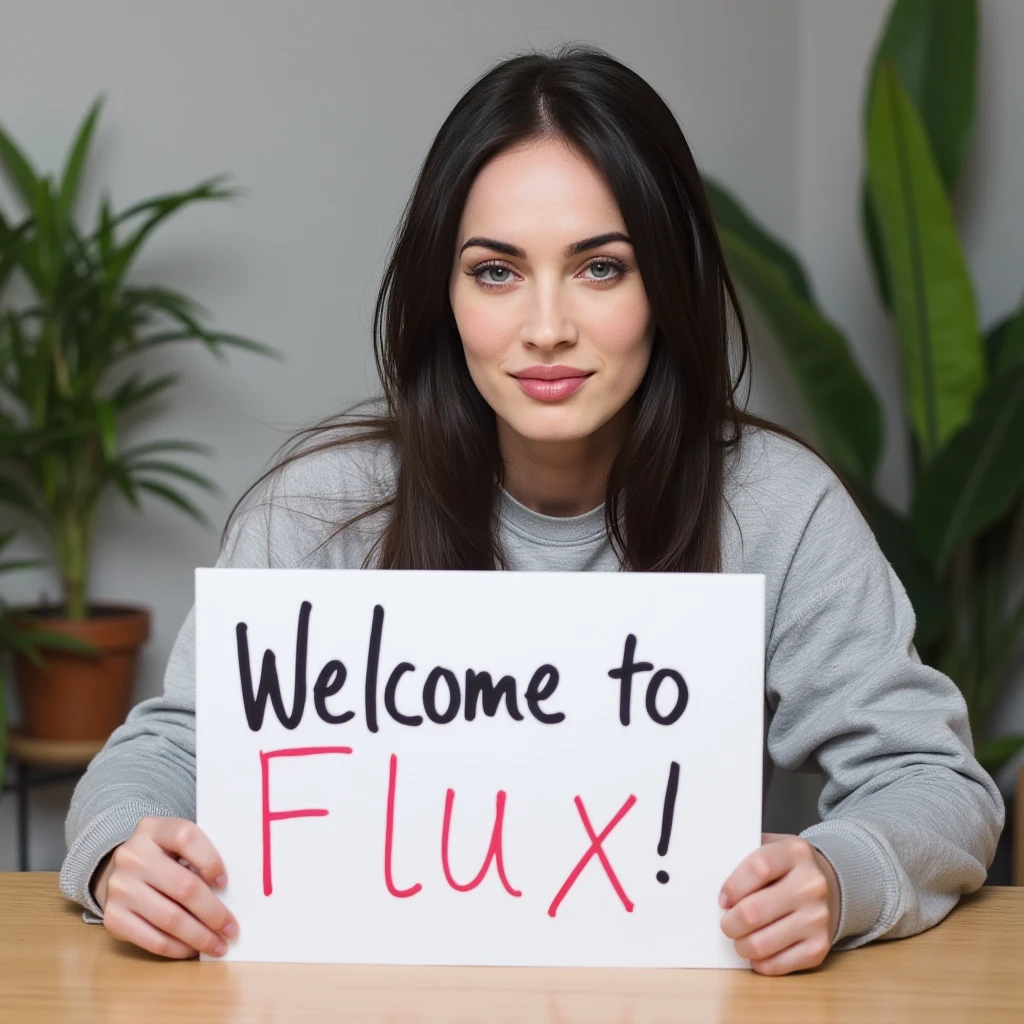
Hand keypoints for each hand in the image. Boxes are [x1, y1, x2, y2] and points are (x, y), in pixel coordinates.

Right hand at [93, 816, 237, 959]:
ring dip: (199, 936)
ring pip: (169, 917)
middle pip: (183, 886)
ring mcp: (119, 887)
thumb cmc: (162, 856)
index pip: (186, 837)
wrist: (118, 871)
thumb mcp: (175, 843)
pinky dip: (176, 948)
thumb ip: (198, 855)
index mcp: (153, 829)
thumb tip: (230, 893)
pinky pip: (150, 939)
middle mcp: (132, 856)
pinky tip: (192, 950)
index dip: (210, 860)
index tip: (226, 882)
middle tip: (231, 928)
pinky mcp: (112, 917)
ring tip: (218, 945)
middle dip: (213, 912)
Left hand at [719, 832, 839, 975]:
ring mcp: (818, 918)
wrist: (831, 885)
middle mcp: (811, 885)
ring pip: (762, 943)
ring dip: (742, 945)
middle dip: (730, 923)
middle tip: (726, 924)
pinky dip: (760, 962)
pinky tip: (758, 951)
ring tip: (739, 938)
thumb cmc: (787, 867)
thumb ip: (744, 856)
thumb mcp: (771, 848)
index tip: (722, 899)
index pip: (758, 868)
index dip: (733, 886)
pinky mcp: (820, 947)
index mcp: (794, 853)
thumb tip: (710, 874)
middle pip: (753, 911)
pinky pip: (778, 964)